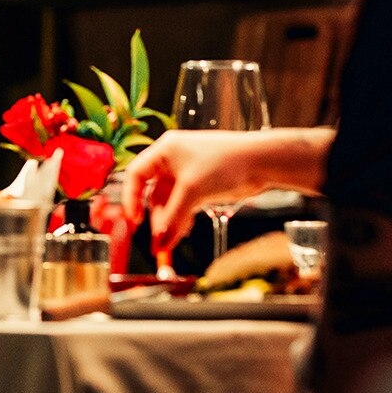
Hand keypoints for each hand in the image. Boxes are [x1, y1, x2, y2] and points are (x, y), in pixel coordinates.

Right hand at [122, 128, 333, 254]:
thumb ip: (173, 218)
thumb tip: (159, 242)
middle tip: (157, 241)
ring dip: (169, 222)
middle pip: (153, 192)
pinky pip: (183, 205)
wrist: (260, 161)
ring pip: (169, 202)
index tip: (133, 221)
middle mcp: (172, 160)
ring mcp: (187, 173)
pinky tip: (184, 231)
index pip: (136, 174)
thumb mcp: (193, 191)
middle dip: (155, 218)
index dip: (130, 197)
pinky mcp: (200, 184)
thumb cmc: (225, 162)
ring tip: (171, 242)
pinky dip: (182, 219)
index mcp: (164, 150)